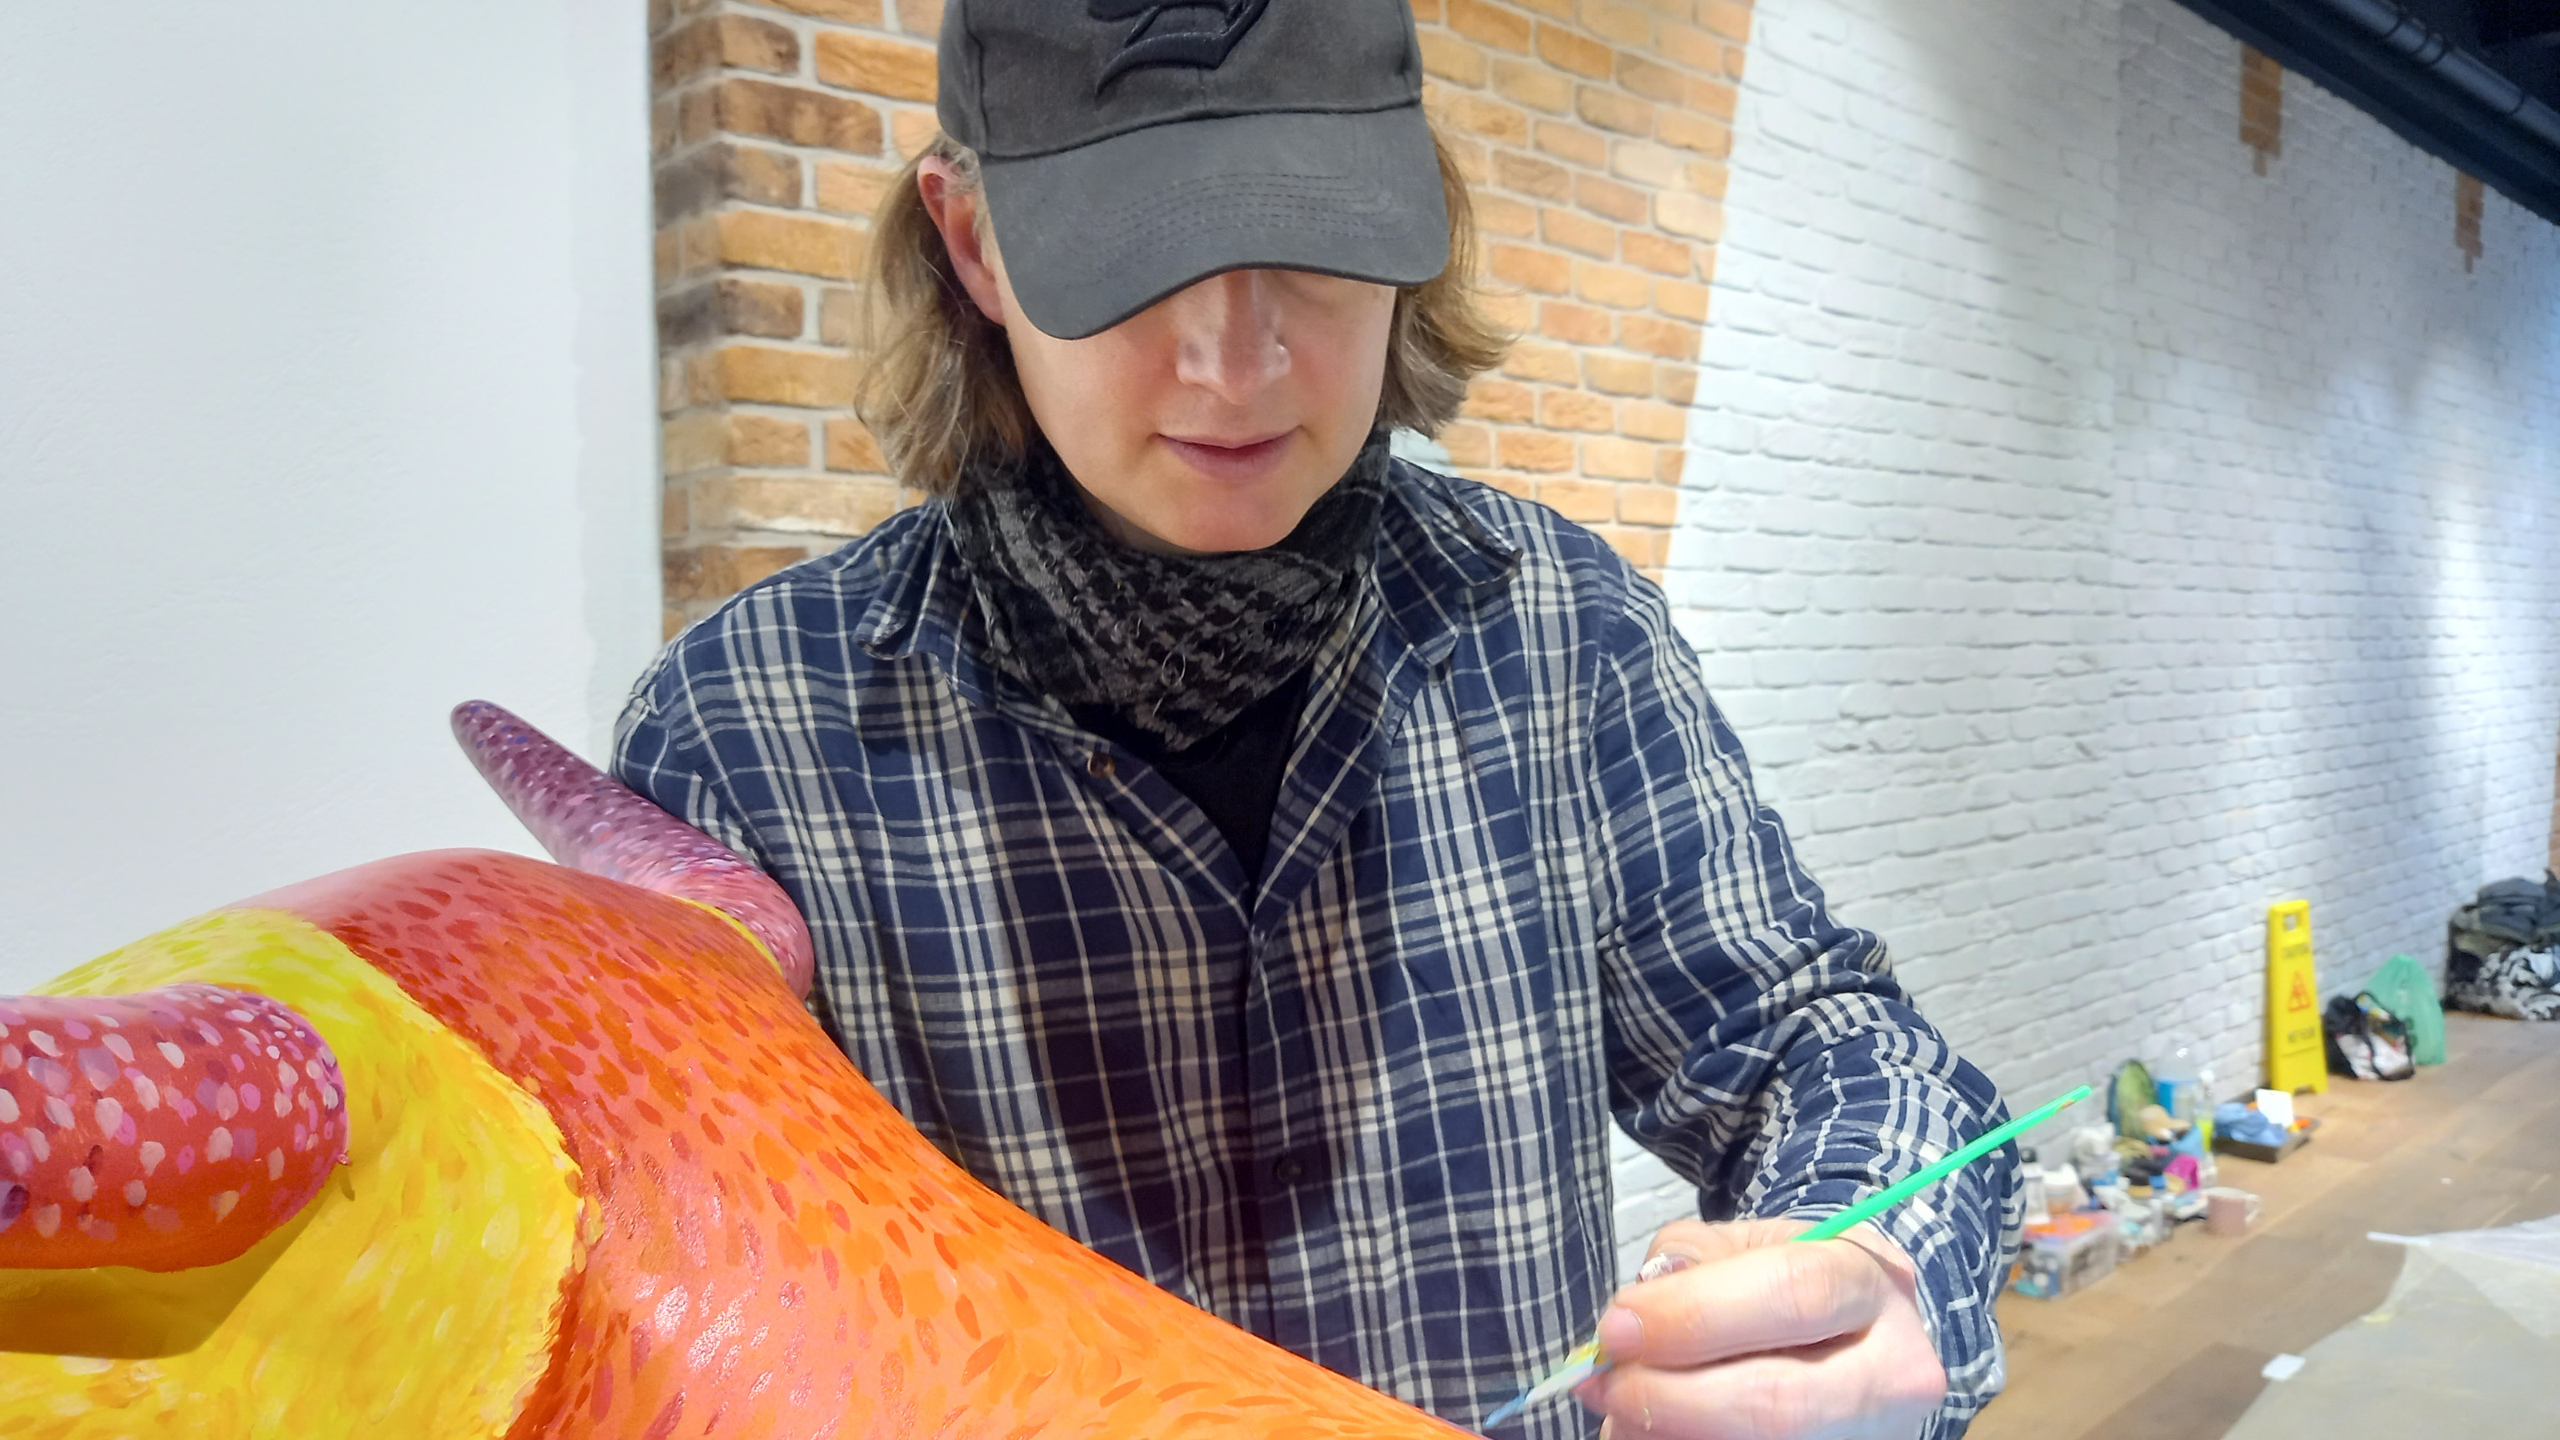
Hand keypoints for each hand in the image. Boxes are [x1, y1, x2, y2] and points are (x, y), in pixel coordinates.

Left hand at [1572, 1217, 1944, 1439]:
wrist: (1848, 1337)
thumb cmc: (1784, 1284)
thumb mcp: (1743, 1246)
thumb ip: (1688, 1263)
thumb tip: (1631, 1321)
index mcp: (1870, 1285)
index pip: (1792, 1294)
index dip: (1693, 1314)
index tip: (1617, 1328)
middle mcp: (1890, 1373)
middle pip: (1779, 1402)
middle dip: (1671, 1396)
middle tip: (1607, 1382)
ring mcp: (1868, 1437)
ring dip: (1667, 1432)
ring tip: (1621, 1407)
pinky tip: (1649, 1429)